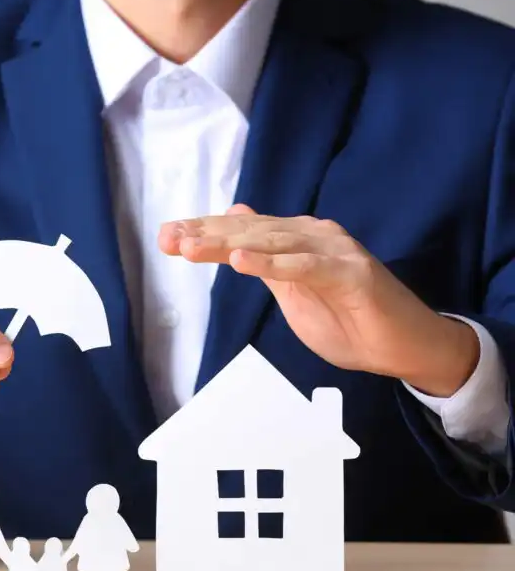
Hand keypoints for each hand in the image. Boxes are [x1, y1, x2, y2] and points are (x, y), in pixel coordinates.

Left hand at [159, 206, 478, 396]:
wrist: (404, 348)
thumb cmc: (349, 322)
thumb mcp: (292, 291)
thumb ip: (264, 259)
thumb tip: (236, 222)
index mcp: (296, 239)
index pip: (243, 230)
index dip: (204, 231)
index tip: (166, 236)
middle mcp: (313, 235)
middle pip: (251, 231)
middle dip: (206, 234)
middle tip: (169, 238)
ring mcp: (333, 251)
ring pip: (272, 243)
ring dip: (229, 244)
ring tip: (191, 248)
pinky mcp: (351, 273)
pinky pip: (305, 267)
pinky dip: (272, 264)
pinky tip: (241, 262)